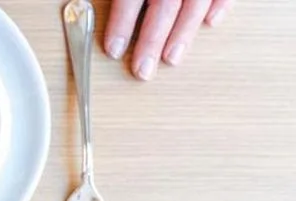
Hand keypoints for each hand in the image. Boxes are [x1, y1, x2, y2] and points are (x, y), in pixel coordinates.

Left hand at [105, 0, 232, 79]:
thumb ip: (124, 0)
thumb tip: (102, 23)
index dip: (121, 23)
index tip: (113, 51)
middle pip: (164, 4)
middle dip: (153, 39)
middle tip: (142, 70)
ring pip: (196, 1)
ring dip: (184, 32)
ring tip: (172, 59)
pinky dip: (221, 5)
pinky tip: (212, 23)